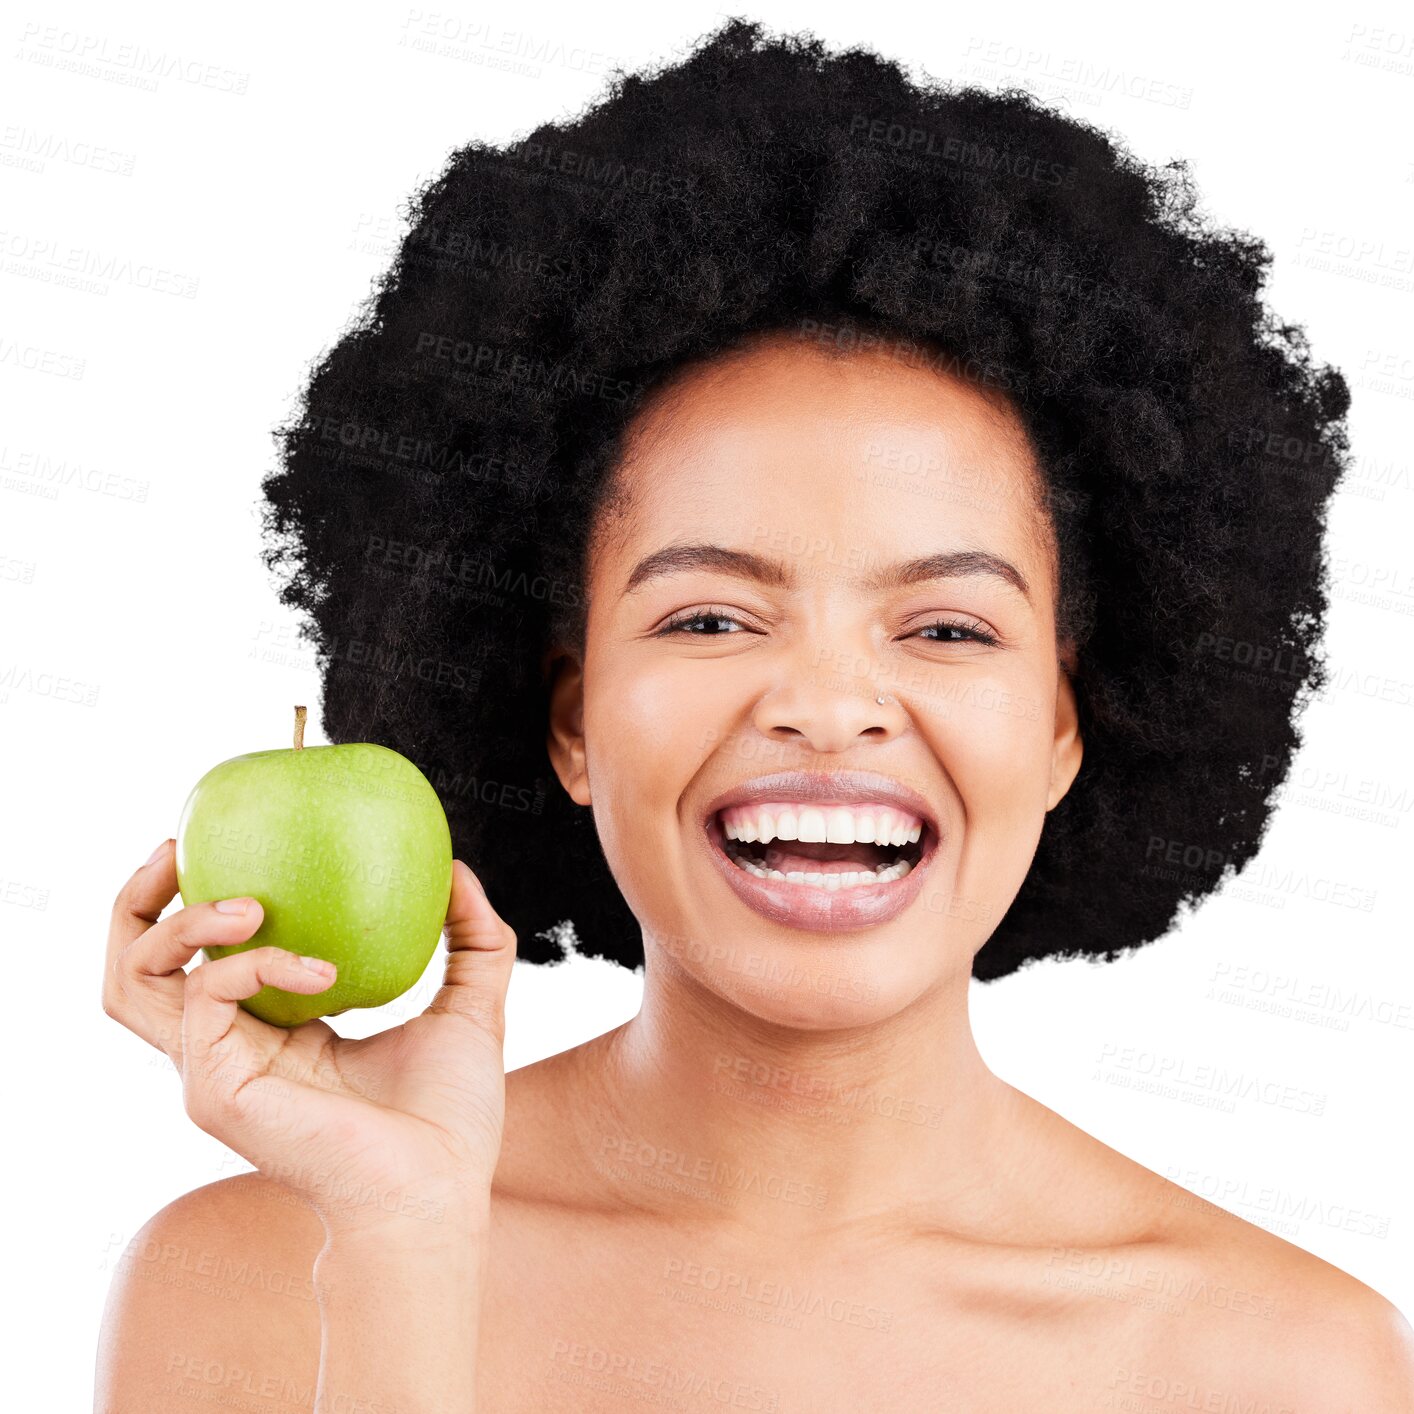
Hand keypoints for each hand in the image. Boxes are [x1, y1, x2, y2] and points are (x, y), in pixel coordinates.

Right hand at [103, 844, 513, 1241]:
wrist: (439, 1190)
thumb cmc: (450, 1117)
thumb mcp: (470, 1006)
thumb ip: (470, 936)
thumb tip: (459, 870)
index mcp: (271, 1034)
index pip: (200, 963)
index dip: (194, 902)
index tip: (225, 845)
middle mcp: (227, 1051)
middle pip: (132, 970)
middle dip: (137, 901)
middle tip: (178, 850)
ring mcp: (211, 1073)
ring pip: (133, 984)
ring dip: (177, 923)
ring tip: (246, 900)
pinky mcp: (217, 1090)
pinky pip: (206, 997)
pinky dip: (254, 962)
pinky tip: (318, 967)